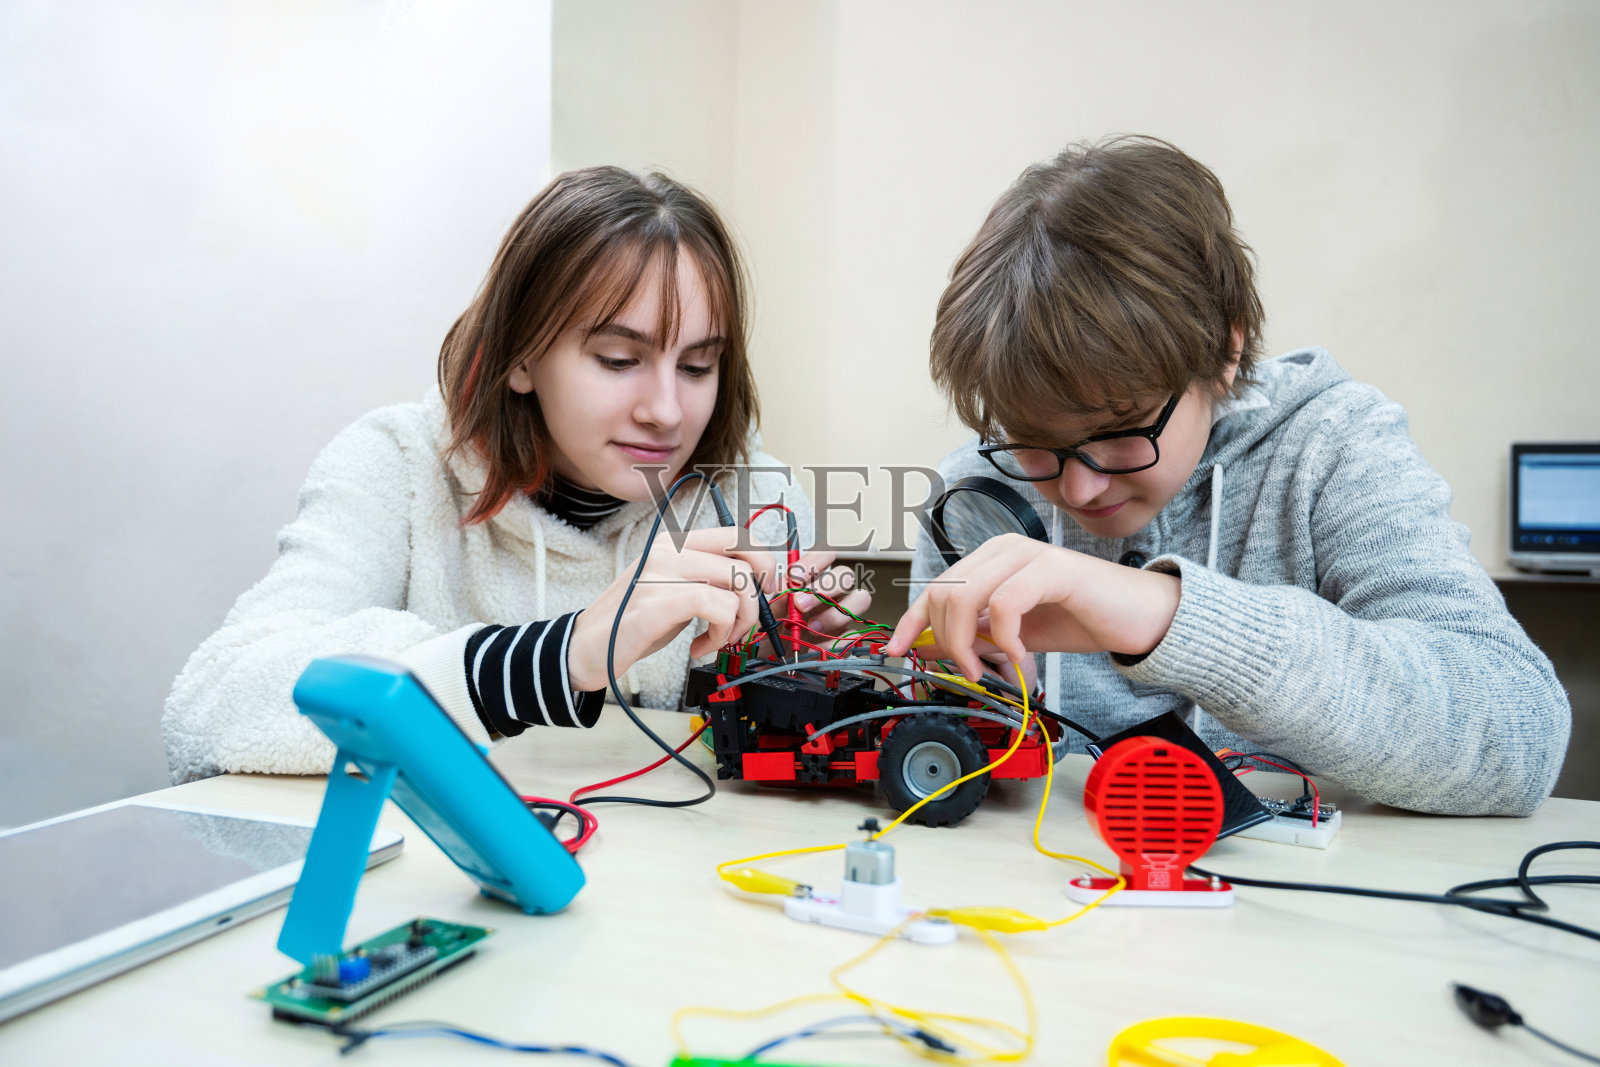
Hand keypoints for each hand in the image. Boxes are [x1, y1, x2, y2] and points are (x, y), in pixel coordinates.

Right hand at [567, 527, 782, 691]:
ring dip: (738, 623)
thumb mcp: (674, 590)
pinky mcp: (655, 604)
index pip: (737, 534)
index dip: (764, 562)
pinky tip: (699, 647)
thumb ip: (707, 579)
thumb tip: (755, 583)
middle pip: (745, 561)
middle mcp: (669, 551)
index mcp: (675, 543)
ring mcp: (659, 573)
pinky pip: (715, 606)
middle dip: (756, 602)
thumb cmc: (632, 622)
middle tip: (742, 625)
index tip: (765, 591)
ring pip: (736, 585)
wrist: (583, 648)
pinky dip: (719, 633)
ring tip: (717, 640)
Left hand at [779, 551, 873, 637]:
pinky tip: (815, 646)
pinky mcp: (845, 636)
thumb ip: (782, 593)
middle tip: (800, 605)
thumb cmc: (772, 626)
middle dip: (824, 589)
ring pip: (861, 599)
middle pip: (846, 575)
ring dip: (834, 614)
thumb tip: (792, 582)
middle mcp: (831, 592)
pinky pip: (853, 634)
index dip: (815, 561)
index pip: (826, 555)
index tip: (796, 576)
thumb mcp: (770, 607)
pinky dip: (834, 641)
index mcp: (812, 579)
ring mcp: (842, 613)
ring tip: (811, 627)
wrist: (771, 655)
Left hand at [883, 533, 1180, 681]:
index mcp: (991, 558)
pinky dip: (1004, 639)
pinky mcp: (1052, 569)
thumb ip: (975, 636)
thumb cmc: (1081, 620)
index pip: (935, 587)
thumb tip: (928, 648)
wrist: (1139, 618)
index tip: (897, 652)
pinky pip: (1004, 605)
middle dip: (945, 640)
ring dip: (968, 643)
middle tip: (968, 672)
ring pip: (966, 596)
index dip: (911, 621)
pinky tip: (1020, 656)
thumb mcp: (1014, 635)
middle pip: (944, 592)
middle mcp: (1005, 548)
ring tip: (988, 669)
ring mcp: (1028, 554)